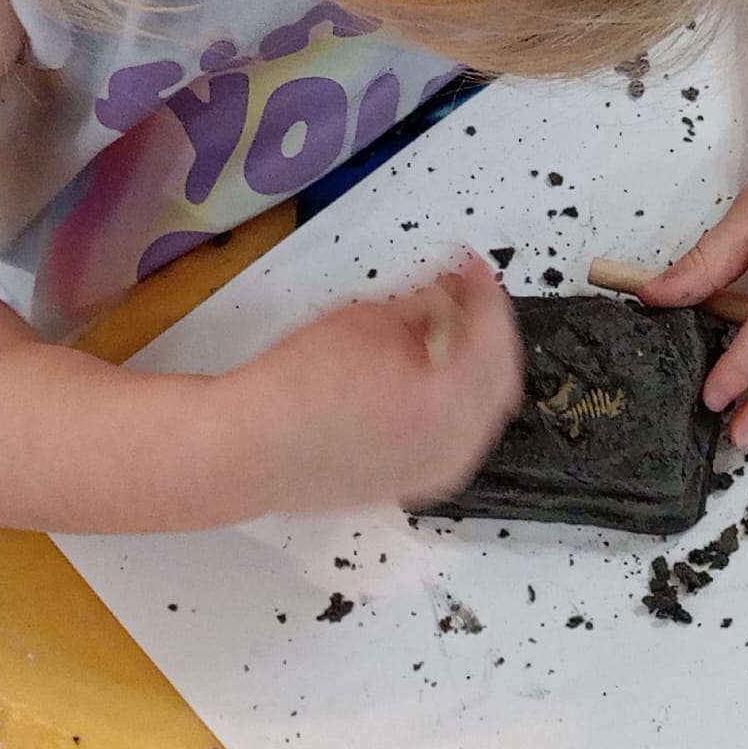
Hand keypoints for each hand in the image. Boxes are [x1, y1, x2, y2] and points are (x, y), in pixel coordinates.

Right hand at [235, 255, 523, 512]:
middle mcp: (455, 445)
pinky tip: (432, 371)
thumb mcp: (368, 319)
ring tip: (446, 325)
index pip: (492, 334)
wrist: (249, 447)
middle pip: (498, 374)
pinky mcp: (417, 481)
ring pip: (482, 407)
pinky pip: (458, 433)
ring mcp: (438, 471)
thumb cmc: (293, 390)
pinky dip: (455, 397)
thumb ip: (424, 304)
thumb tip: (444, 297)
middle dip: (485, 326)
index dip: (484, 291)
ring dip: (472, 362)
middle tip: (464, 290)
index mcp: (450, 403)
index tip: (473, 267)